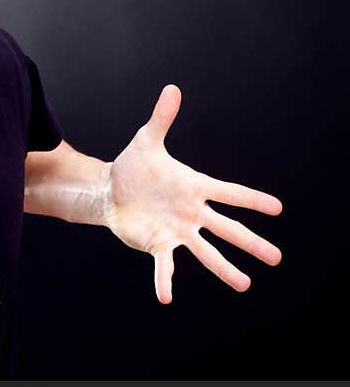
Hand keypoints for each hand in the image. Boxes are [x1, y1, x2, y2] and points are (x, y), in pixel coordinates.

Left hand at [105, 84, 281, 303]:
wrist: (110, 190)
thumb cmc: (133, 166)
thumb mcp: (146, 142)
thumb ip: (161, 119)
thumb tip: (172, 88)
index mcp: (194, 187)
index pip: (228, 193)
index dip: (251, 199)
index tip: (277, 207)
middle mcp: (191, 212)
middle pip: (227, 229)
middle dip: (251, 243)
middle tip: (276, 258)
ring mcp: (177, 231)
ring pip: (205, 252)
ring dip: (224, 269)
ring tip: (245, 284)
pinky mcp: (158, 244)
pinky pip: (165, 266)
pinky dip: (164, 281)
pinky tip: (166, 298)